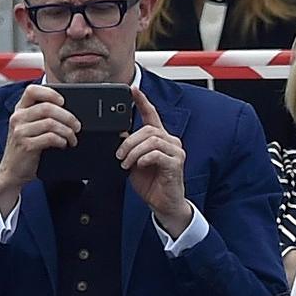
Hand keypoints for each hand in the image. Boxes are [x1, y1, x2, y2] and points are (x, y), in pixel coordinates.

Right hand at [0, 82, 79, 197]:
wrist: (13, 171)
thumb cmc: (25, 148)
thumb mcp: (30, 128)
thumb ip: (42, 116)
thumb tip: (68, 111)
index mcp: (20, 110)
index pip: (32, 90)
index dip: (50, 93)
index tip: (63, 101)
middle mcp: (18, 118)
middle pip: (47, 108)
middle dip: (67, 117)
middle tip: (77, 126)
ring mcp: (20, 131)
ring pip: (51, 123)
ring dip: (67, 131)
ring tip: (72, 138)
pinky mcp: (26, 145)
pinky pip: (50, 138)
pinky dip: (61, 141)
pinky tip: (63, 144)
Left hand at [117, 85, 192, 229]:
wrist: (164, 205)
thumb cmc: (152, 184)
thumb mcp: (135, 163)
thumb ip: (130, 148)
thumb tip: (120, 135)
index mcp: (160, 139)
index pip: (152, 115)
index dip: (142, 101)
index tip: (133, 90)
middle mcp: (170, 142)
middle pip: (148, 129)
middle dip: (129, 141)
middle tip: (120, 155)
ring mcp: (175, 152)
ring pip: (151, 140)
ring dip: (134, 151)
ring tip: (127, 163)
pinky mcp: (176, 163)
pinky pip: (157, 154)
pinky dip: (143, 158)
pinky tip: (139, 166)